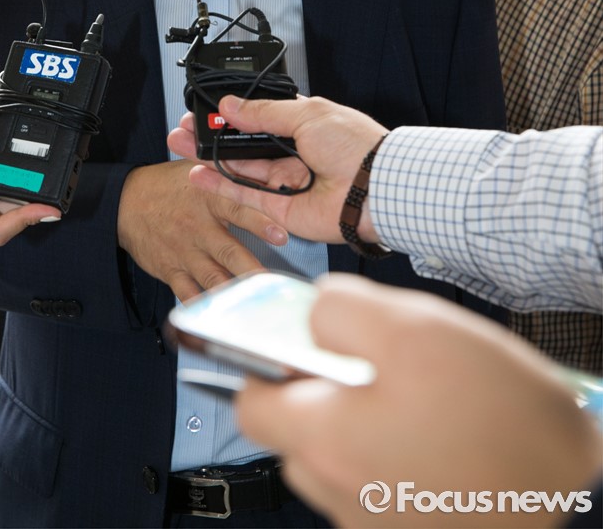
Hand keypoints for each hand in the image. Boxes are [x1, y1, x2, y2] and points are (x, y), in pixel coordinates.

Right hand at [117, 158, 287, 301]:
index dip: (260, 223)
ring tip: (253, 306)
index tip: (282, 236)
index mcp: (208, 199)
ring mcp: (184, 251)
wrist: (125, 202)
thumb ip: (228, 172)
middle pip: (229, 252)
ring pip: (212, 277)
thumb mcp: (196, 170)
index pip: (237, 209)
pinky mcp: (171, 270)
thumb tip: (265, 163)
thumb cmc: (168, 185)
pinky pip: (188, 292)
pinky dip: (203, 306)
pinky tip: (218, 316)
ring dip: (233, 292)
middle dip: (252, 270)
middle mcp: (198, 227)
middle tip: (272, 284)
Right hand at [167, 95, 387, 243]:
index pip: (258, 118)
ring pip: (238, 169)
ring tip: (180, 146)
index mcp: (303, 126)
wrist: (375, 188)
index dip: (231, 115)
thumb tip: (232, 105)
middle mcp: (292, 153)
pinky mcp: (280, 209)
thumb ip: (264, 113)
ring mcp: (285, 182)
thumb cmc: (355, 146)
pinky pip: (243, 196)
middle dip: (213, 137)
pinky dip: (219, 186)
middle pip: (243, 145)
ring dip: (209, 158)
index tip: (206, 111)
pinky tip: (196, 174)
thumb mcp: (307, 114)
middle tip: (184, 128)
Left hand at [235, 274, 601, 527]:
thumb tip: (312, 313)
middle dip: (321, 391)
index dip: (265, 363)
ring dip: (360, 423)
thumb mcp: (416, 329)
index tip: (293, 341)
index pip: (252, 403)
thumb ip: (343, 312)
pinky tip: (441, 431)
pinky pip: (381, 485)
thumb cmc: (499, 416)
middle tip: (369, 361)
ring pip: (340, 458)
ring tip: (415, 394)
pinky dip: (394, 455)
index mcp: (327, 442)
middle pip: (297, 432)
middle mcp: (340, 494)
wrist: (578, 499)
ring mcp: (375, 522)